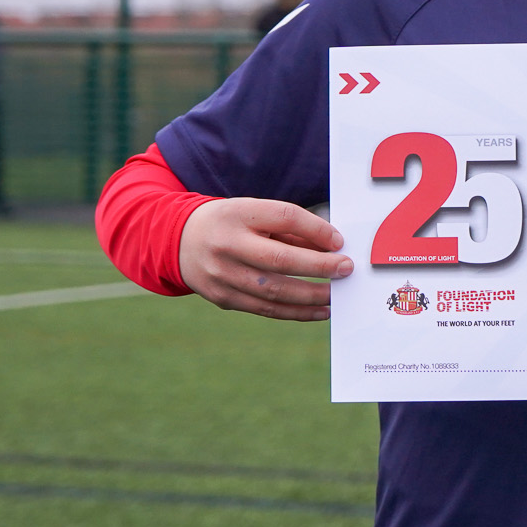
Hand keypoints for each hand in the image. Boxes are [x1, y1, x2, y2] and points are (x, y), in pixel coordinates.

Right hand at [178, 198, 351, 320]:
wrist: (179, 241)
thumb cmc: (232, 223)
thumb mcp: (255, 213)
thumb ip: (291, 229)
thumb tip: (332, 248)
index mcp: (237, 213)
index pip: (283, 217)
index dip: (315, 229)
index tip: (339, 242)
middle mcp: (226, 245)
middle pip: (279, 259)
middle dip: (319, 266)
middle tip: (346, 269)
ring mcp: (221, 275)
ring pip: (274, 291)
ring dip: (312, 295)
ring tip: (336, 294)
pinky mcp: (222, 298)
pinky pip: (266, 309)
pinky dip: (297, 312)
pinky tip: (320, 310)